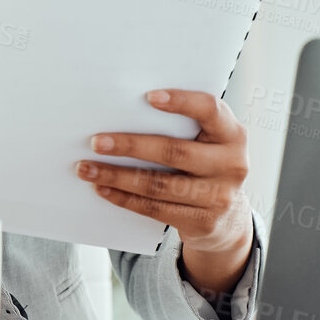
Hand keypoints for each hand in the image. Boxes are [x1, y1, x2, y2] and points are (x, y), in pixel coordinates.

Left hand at [75, 89, 254, 297]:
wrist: (228, 218)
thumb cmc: (206, 163)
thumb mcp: (208, 141)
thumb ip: (183, 125)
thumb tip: (124, 110)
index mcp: (233, 134)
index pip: (210, 110)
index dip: (182, 102)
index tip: (148, 97)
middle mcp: (231, 165)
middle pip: (174, 151)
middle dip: (130, 146)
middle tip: (96, 141)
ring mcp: (219, 197)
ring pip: (159, 185)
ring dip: (117, 176)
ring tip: (87, 168)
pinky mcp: (202, 222)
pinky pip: (155, 208)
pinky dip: (124, 198)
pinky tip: (102, 189)